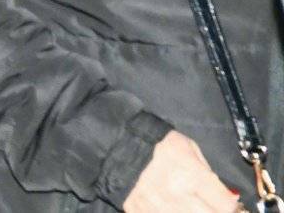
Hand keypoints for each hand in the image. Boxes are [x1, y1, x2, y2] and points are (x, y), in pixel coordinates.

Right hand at [125, 130, 241, 212]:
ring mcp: (157, 207)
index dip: (231, 207)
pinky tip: (173, 207)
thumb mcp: (189, 148)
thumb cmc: (157, 144)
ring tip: (191, 205)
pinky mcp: (140, 212)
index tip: (229, 205)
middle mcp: (176, 194)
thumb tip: (228, 197)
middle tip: (211, 206)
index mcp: (190, 174)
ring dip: (194, 212)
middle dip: (215, 212)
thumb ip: (209, 173)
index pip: (225, 205)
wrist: (116, 145)